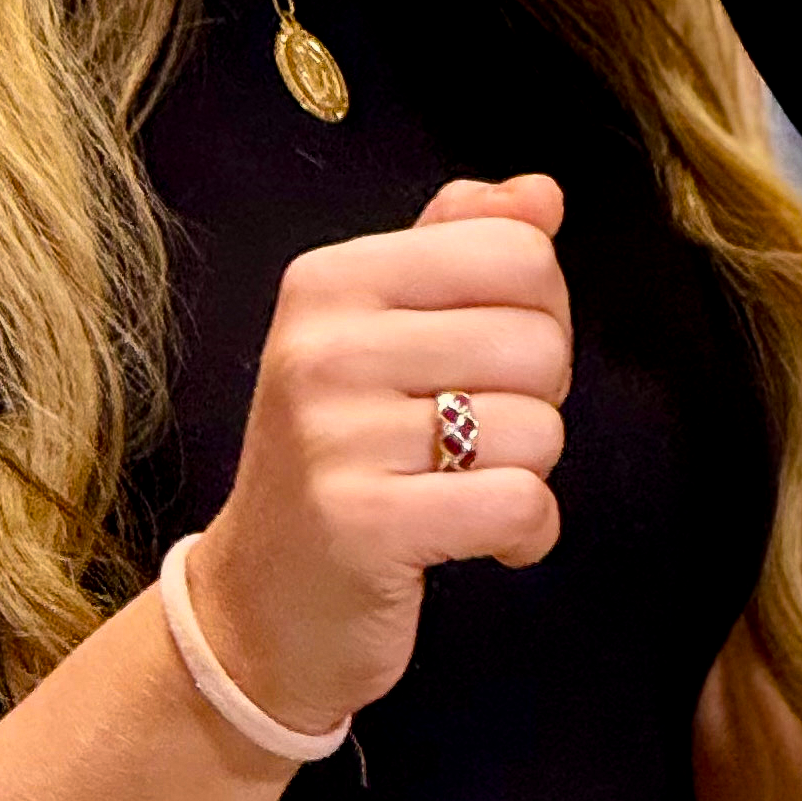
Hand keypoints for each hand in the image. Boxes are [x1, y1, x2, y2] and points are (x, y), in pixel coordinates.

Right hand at [187, 174, 569, 733]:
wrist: (258, 607)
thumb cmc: (340, 457)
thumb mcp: (379, 333)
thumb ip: (460, 246)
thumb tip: (544, 193)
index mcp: (330, 281)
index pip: (517, 251)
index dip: (538, 314)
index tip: (489, 364)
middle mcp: (323, 347)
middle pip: (539, 340)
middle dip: (537, 401)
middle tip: (473, 440)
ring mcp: (335, 437)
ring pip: (538, 428)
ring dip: (528, 474)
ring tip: (461, 489)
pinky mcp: (364, 527)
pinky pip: (521, 506)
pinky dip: (525, 536)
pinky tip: (480, 545)